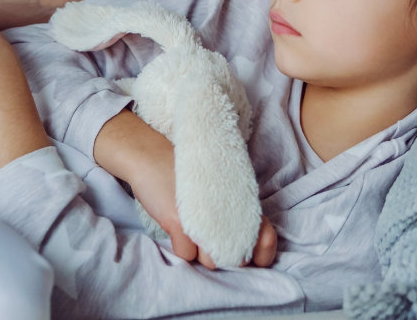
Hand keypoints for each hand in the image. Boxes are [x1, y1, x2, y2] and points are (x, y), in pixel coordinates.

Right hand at [96, 111, 278, 267]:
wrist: (150, 154)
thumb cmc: (187, 173)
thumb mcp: (222, 186)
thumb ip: (237, 211)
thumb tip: (247, 250)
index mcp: (243, 200)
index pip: (266, 238)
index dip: (261, 254)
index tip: (250, 257)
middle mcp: (228, 210)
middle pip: (235, 259)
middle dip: (222, 255)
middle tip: (207, 236)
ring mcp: (204, 218)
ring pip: (210, 262)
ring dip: (199, 252)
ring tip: (190, 228)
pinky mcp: (180, 223)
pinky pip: (185, 256)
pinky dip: (179, 247)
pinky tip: (175, 227)